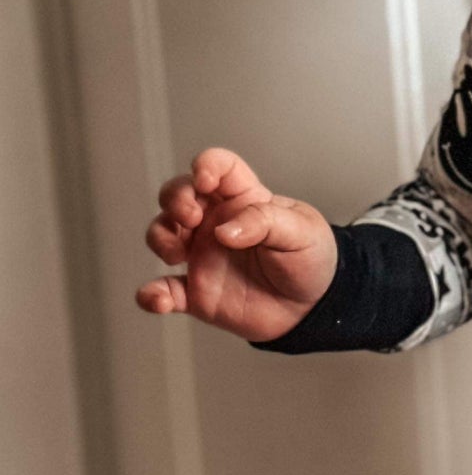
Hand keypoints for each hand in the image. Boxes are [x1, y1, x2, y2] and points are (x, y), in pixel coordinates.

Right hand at [136, 147, 337, 342]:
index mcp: (244, 199)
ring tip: (176, 254)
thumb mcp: (301, 232)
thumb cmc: (310, 260)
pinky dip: (153, 294)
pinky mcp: (197, 292)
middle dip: (175, 199)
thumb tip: (223, 231)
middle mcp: (216, 222)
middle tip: (191, 217)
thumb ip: (264, 222)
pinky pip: (164, 290)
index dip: (206, 165)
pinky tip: (159, 300)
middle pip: (178, 193)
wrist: (314, 309)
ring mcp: (203, 255)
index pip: (218, 167)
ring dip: (160, 238)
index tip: (205, 180)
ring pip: (162, 234)